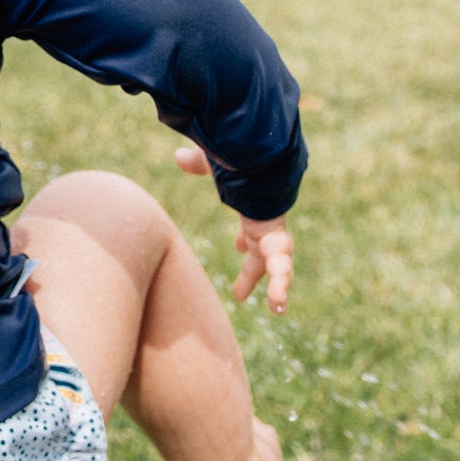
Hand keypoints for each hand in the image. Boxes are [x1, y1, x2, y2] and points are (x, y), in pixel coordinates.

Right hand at [175, 145, 294, 314]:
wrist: (258, 152)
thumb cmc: (236, 153)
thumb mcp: (214, 160)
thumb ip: (198, 162)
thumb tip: (178, 154)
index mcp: (253, 206)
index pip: (251, 228)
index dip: (246, 239)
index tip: (239, 247)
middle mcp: (265, 220)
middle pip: (262, 251)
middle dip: (254, 271)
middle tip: (241, 293)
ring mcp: (272, 230)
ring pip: (277, 262)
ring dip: (276, 284)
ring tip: (276, 308)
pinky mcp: (275, 238)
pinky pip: (280, 267)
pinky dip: (279, 285)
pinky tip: (278, 304)